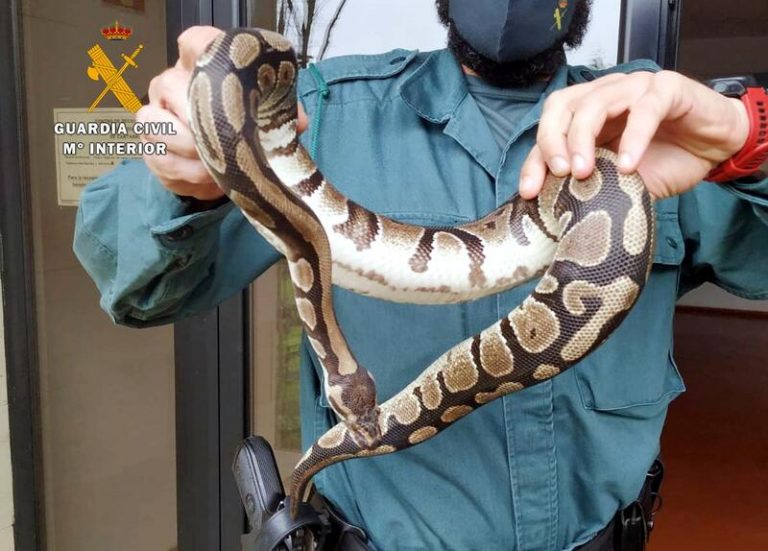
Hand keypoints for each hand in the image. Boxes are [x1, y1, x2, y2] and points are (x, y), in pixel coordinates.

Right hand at [137, 26, 307, 201]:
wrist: (219, 167)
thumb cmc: (241, 131)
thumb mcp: (265, 119)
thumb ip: (281, 114)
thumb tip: (298, 122)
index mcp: (202, 68)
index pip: (194, 42)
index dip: (204, 52)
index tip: (225, 76)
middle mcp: (171, 83)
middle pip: (171, 84)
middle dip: (200, 118)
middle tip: (225, 140)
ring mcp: (155, 115)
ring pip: (159, 124)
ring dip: (191, 150)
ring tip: (217, 167)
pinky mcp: (150, 149)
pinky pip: (160, 158)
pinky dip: (186, 174)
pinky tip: (208, 180)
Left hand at [518, 70, 749, 199]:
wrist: (716, 148)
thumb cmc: (666, 161)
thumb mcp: (622, 183)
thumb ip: (594, 188)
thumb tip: (563, 215)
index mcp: (586, 117)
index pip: (548, 130)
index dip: (535, 159)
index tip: (530, 191)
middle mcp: (604, 96)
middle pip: (561, 107)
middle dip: (552, 141)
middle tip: (559, 174)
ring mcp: (633, 88)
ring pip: (594, 102)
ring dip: (582, 138)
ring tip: (584, 172)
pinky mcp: (666, 88)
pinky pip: (644, 108)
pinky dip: (633, 137)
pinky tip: (628, 165)